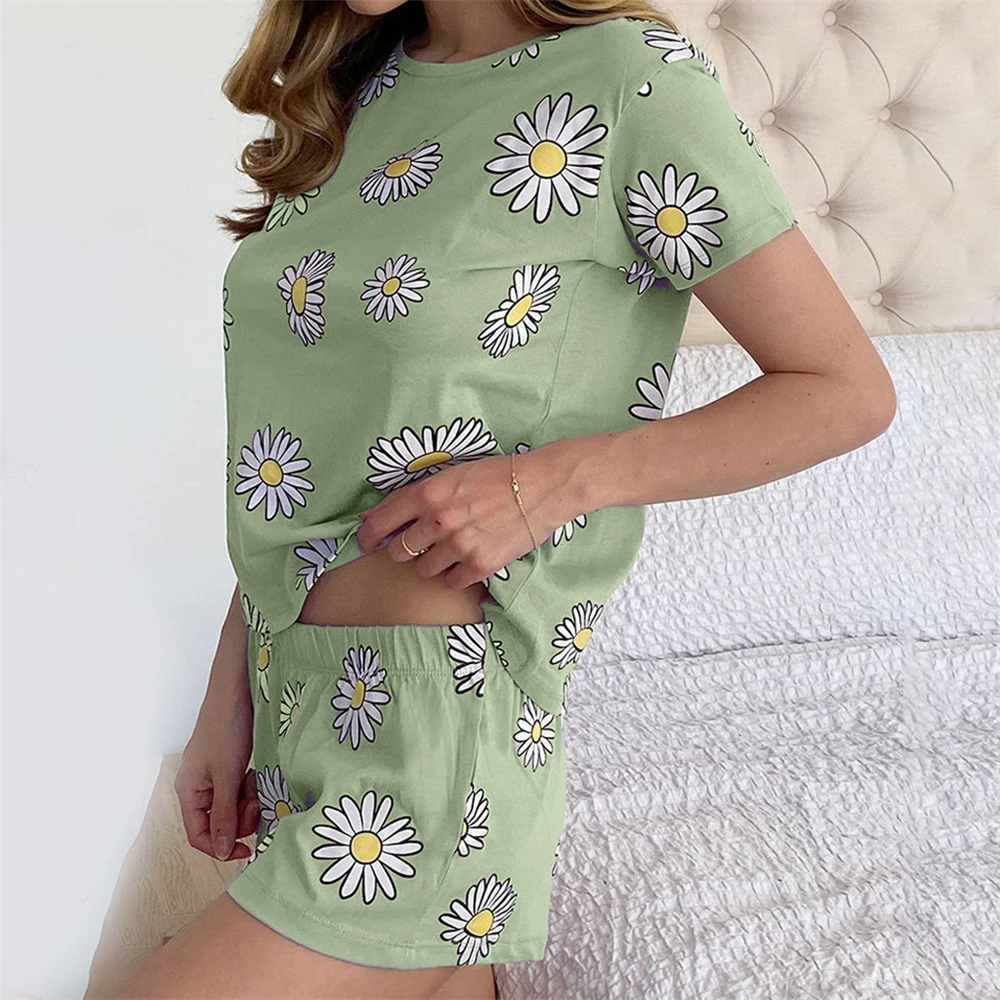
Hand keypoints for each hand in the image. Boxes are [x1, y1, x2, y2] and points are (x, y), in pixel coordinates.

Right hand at [174, 686, 257, 861]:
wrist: (237, 691)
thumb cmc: (226, 729)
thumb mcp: (227, 776)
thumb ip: (223, 815)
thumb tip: (222, 851)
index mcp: (188, 791)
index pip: (199, 835)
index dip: (221, 847)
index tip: (248, 848)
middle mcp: (198, 786)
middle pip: (218, 822)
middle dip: (240, 818)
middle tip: (256, 803)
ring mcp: (214, 775)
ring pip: (232, 805)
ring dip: (248, 801)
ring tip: (257, 784)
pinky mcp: (229, 764)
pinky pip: (240, 788)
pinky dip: (251, 787)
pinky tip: (257, 774)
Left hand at [356, 449, 563, 591]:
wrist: (544, 486)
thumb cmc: (498, 475)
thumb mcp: (451, 475)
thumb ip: (414, 496)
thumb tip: (374, 517)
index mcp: (428, 494)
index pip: (380, 523)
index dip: (367, 536)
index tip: (366, 543)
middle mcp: (439, 521)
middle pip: (400, 551)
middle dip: (405, 548)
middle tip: (420, 543)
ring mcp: (459, 545)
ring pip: (424, 569)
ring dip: (432, 562)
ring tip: (452, 548)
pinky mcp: (480, 565)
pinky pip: (451, 582)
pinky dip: (455, 575)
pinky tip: (468, 559)